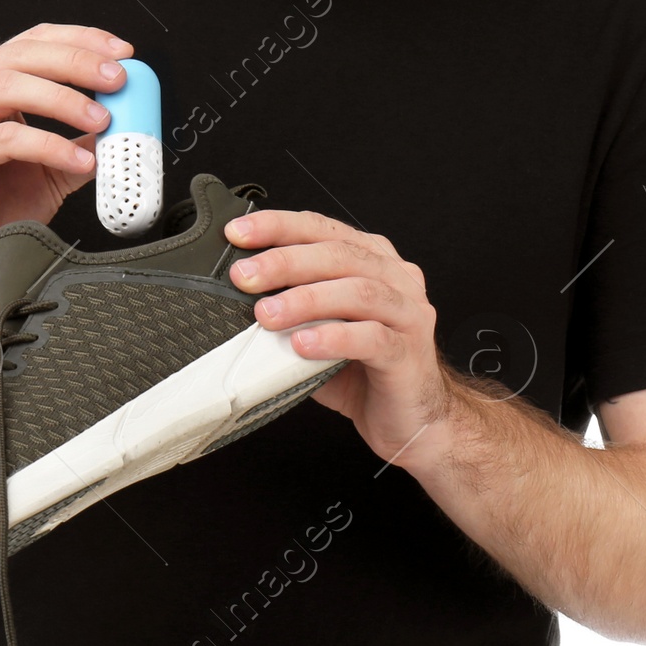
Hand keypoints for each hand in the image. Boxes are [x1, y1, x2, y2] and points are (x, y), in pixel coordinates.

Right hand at [0, 23, 129, 301]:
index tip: (121, 51)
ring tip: (104, 119)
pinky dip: (48, 145)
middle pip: (20, 55)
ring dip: (63, 98)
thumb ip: (81, 140)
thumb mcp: (49, 167)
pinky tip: (78, 159)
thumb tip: (129, 122)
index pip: (31, 42)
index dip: (79, 40)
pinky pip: (4, 139)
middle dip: (76, 61)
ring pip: (8, 87)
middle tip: (118, 78)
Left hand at [224, 208, 459, 474]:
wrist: (412, 419)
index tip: (239, 233)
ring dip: (306, 299)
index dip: (279, 226)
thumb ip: (290, 310)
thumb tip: (233, 299)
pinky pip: (372, 339)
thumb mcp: (318, 330)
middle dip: (285, 261)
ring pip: (358, 291)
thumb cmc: (364, 371)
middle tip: (244, 276)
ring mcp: (408, 314)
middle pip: (339, 255)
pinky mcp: (410, 354)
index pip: (322, 229)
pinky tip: (304, 343)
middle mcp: (395, 278)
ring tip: (267, 313)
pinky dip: (334, 338)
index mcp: (372, 260)